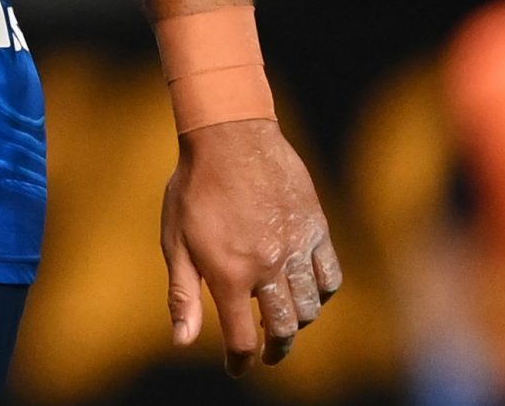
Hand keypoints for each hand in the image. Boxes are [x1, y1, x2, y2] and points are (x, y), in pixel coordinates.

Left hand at [161, 118, 342, 372]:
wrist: (229, 135)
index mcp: (229, 272)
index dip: (241, 361)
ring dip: (298, 322)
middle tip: (267, 353)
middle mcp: (267, 266)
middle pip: (283, 329)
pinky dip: (321, 292)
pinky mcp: (317, 229)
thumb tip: (182, 341)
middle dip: (275, 349)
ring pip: (311, 308)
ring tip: (283, 321)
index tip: (239, 368)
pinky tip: (305, 289)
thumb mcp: (174, 239)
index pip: (242, 338)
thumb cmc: (194, 187)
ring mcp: (297, 248)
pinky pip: (330, 277)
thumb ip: (182, 294)